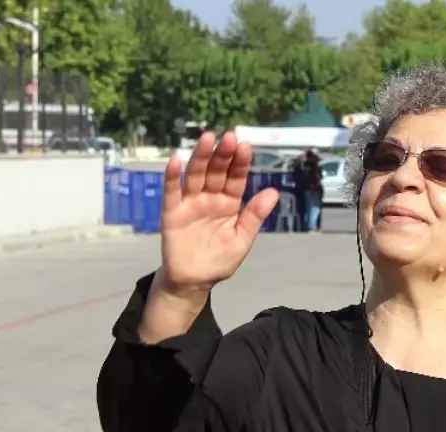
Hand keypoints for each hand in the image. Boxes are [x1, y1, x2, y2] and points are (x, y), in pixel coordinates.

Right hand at [159, 131, 279, 293]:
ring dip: (200, 157)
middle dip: (222, 155)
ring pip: (195, 176)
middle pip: (216, 172)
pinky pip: (171, 192)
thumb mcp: (242, 240)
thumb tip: (273, 192)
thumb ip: (254, 216)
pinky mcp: (172, 212)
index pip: (236, 178)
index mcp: (229, 203)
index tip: (246, 145)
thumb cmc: (219, 260)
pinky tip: (175, 161)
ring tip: (207, 139)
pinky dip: (172, 177)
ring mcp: (190, 203)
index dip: (240, 163)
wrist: (194, 281)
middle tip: (229, 137)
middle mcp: (210, 198)